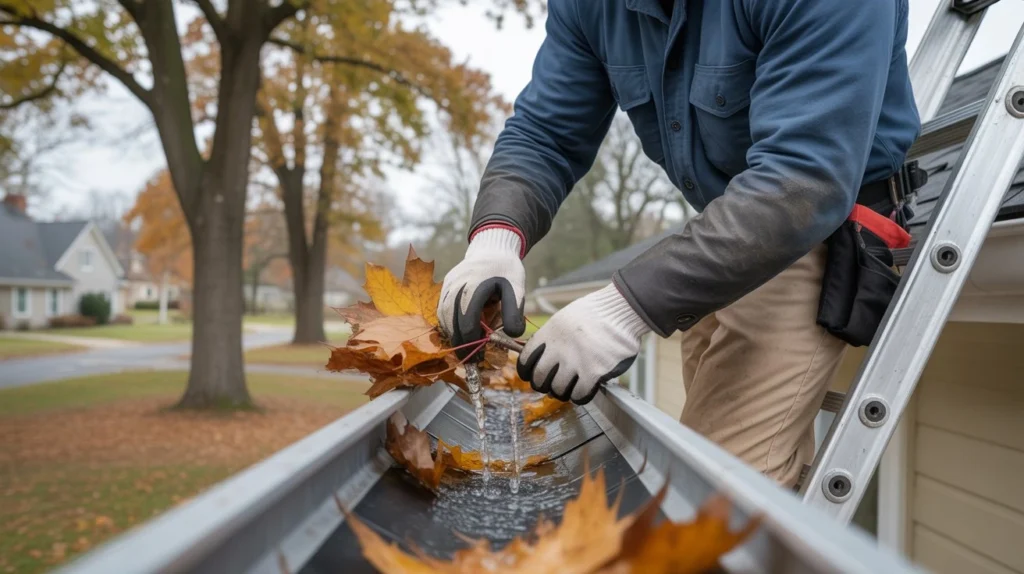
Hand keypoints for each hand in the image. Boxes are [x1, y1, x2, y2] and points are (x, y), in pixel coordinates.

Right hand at [438, 226, 525, 359]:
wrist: (491, 248)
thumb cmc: (506, 270)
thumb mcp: (516, 287)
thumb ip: (514, 311)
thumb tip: (513, 335)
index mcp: (475, 285)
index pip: (467, 319)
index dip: (472, 341)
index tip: (479, 356)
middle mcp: (456, 285)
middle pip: (451, 320)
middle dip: (460, 343)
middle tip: (470, 360)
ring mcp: (447, 285)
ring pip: (443, 316)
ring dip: (452, 335)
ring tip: (464, 349)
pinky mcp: (444, 287)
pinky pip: (441, 310)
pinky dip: (448, 324)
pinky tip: (459, 334)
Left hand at [517, 284, 649, 403]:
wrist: (621, 310)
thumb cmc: (596, 312)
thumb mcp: (565, 318)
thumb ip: (552, 337)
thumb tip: (542, 354)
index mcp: (549, 333)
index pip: (526, 359)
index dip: (527, 372)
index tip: (532, 376)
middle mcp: (559, 349)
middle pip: (540, 379)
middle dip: (544, 385)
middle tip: (551, 385)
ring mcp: (575, 361)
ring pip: (558, 390)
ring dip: (563, 392)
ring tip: (570, 387)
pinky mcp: (593, 372)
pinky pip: (579, 395)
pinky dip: (580, 396)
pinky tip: (585, 391)